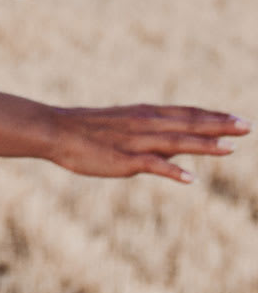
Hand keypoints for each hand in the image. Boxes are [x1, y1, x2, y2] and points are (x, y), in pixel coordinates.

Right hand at [45, 103, 247, 182]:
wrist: (54, 130)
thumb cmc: (88, 130)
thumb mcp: (125, 126)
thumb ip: (155, 136)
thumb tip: (182, 148)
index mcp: (146, 115)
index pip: (187, 113)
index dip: (214, 116)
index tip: (239, 119)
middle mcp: (145, 124)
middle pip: (188, 124)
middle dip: (220, 126)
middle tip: (248, 126)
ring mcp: (135, 141)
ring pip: (176, 141)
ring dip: (204, 144)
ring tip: (230, 148)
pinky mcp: (123, 159)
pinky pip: (151, 165)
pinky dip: (172, 170)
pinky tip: (190, 178)